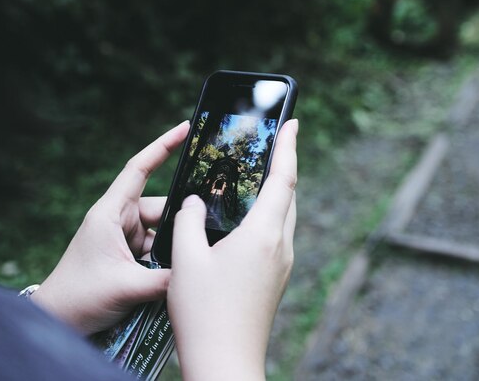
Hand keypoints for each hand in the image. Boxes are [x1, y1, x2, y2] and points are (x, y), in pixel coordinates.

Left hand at [31, 121, 189, 334]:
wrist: (57, 320)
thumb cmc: (79, 296)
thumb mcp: (125, 287)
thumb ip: (165, 280)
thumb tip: (197, 272)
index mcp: (111, 213)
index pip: (139, 169)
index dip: (162, 146)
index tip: (185, 129)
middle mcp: (119, 220)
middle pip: (161, 207)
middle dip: (182, 218)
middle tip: (208, 229)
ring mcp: (125, 238)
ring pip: (162, 231)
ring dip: (174, 244)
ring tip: (192, 258)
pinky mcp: (129, 255)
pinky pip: (157, 248)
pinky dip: (169, 258)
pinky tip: (181, 269)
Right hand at [167, 119, 297, 380]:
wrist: (225, 363)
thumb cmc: (204, 313)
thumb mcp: (186, 259)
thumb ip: (188, 221)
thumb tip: (195, 203)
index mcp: (262, 236)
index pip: (283, 179)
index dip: (288, 147)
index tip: (292, 123)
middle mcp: (280, 247)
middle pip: (290, 195)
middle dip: (284, 165)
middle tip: (272, 143)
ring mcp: (282, 265)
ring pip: (286, 216)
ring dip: (277, 191)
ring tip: (259, 175)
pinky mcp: (276, 279)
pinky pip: (278, 235)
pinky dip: (270, 214)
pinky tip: (248, 218)